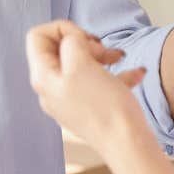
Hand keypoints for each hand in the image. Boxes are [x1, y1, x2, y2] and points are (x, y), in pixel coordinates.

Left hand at [27, 20, 146, 146]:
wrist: (127, 144)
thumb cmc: (104, 105)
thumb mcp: (81, 63)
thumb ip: (71, 42)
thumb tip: (72, 40)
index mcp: (43, 78)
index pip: (37, 36)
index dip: (62, 29)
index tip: (84, 39)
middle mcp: (51, 90)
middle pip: (59, 49)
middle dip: (84, 42)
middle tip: (103, 51)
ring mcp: (70, 101)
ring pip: (81, 65)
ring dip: (101, 55)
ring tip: (119, 57)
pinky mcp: (89, 109)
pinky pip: (99, 82)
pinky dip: (115, 74)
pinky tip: (136, 73)